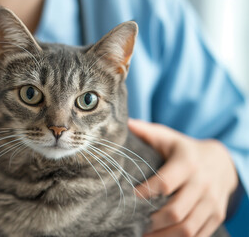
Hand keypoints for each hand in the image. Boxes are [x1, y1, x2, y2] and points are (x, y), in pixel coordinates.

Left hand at [129, 119, 237, 236]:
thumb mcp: (168, 138)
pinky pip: (199, 235)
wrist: (222, 162)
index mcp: (187, 163)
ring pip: (188, 228)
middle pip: (176, 210)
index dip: (147, 192)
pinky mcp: (216, 216)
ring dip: (164, 236)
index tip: (131, 197)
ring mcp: (212, 202)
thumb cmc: (185, 150)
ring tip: (144, 235)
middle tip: (135, 223)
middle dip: (153, 221)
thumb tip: (125, 123)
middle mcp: (202, 184)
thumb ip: (147, 132)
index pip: (165, 182)